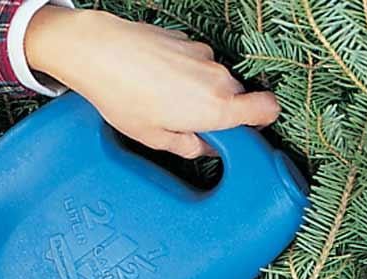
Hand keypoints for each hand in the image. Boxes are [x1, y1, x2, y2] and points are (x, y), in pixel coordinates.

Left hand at [24, 7, 280, 158]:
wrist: (99, 51)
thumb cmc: (123, 97)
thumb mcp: (155, 138)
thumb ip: (189, 146)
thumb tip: (204, 147)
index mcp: (216, 108)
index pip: (267, 109)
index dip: (263, 120)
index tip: (248, 130)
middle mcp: (218, 79)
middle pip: (239, 98)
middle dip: (223, 112)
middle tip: (192, 124)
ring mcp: (205, 56)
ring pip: (218, 81)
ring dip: (202, 93)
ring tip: (167, 101)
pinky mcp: (190, 42)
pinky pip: (200, 65)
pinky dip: (188, 74)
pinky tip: (160, 80)